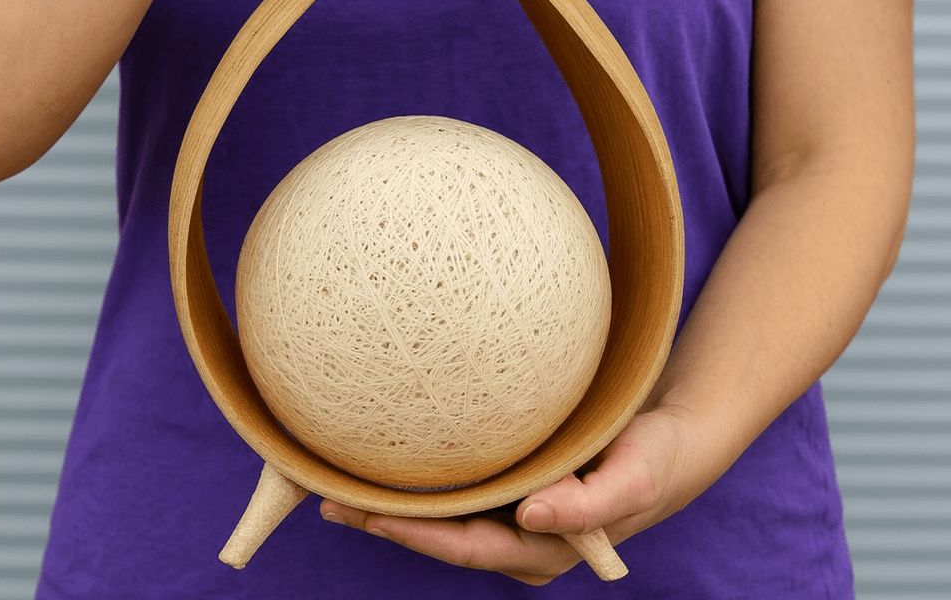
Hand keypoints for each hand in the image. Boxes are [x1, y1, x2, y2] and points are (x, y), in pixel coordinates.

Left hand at [319, 405, 705, 585]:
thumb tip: (531, 518)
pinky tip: (388, 463)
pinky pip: (457, 491)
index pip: (466, 547)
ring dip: (392, 503)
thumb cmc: (652, 461)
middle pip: (440, 537)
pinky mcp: (511, 488)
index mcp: (542, 549)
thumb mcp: (631, 480)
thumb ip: (587, 507)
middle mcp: (518, 539)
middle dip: (384, 522)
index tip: (368, 514)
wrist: (667, 445)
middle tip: (326, 498)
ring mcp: (511, 516)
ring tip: (335, 484)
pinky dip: (420, 482)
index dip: (416, 535)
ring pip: (441, 516)